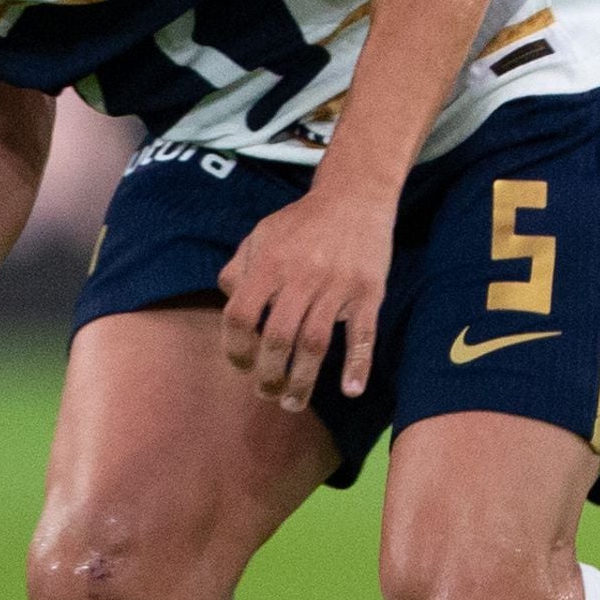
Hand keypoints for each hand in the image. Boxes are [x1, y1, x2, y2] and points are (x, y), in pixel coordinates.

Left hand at [218, 180, 394, 408]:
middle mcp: (301, 276)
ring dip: (302, 381)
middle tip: (267, 392)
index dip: (236, 347)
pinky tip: (350, 390)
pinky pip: (363, 334)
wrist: (354, 196)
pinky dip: (358, 365)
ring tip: (293, 403)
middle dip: (269, 375)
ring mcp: (337, 286)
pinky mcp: (369, 292)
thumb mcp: (261, 235)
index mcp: (270, 263)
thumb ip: (239, 267)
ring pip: (315, 344)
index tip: (241, 365)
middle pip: (278, 338)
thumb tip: (230, 303)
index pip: (242, 315)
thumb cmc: (302, 222)